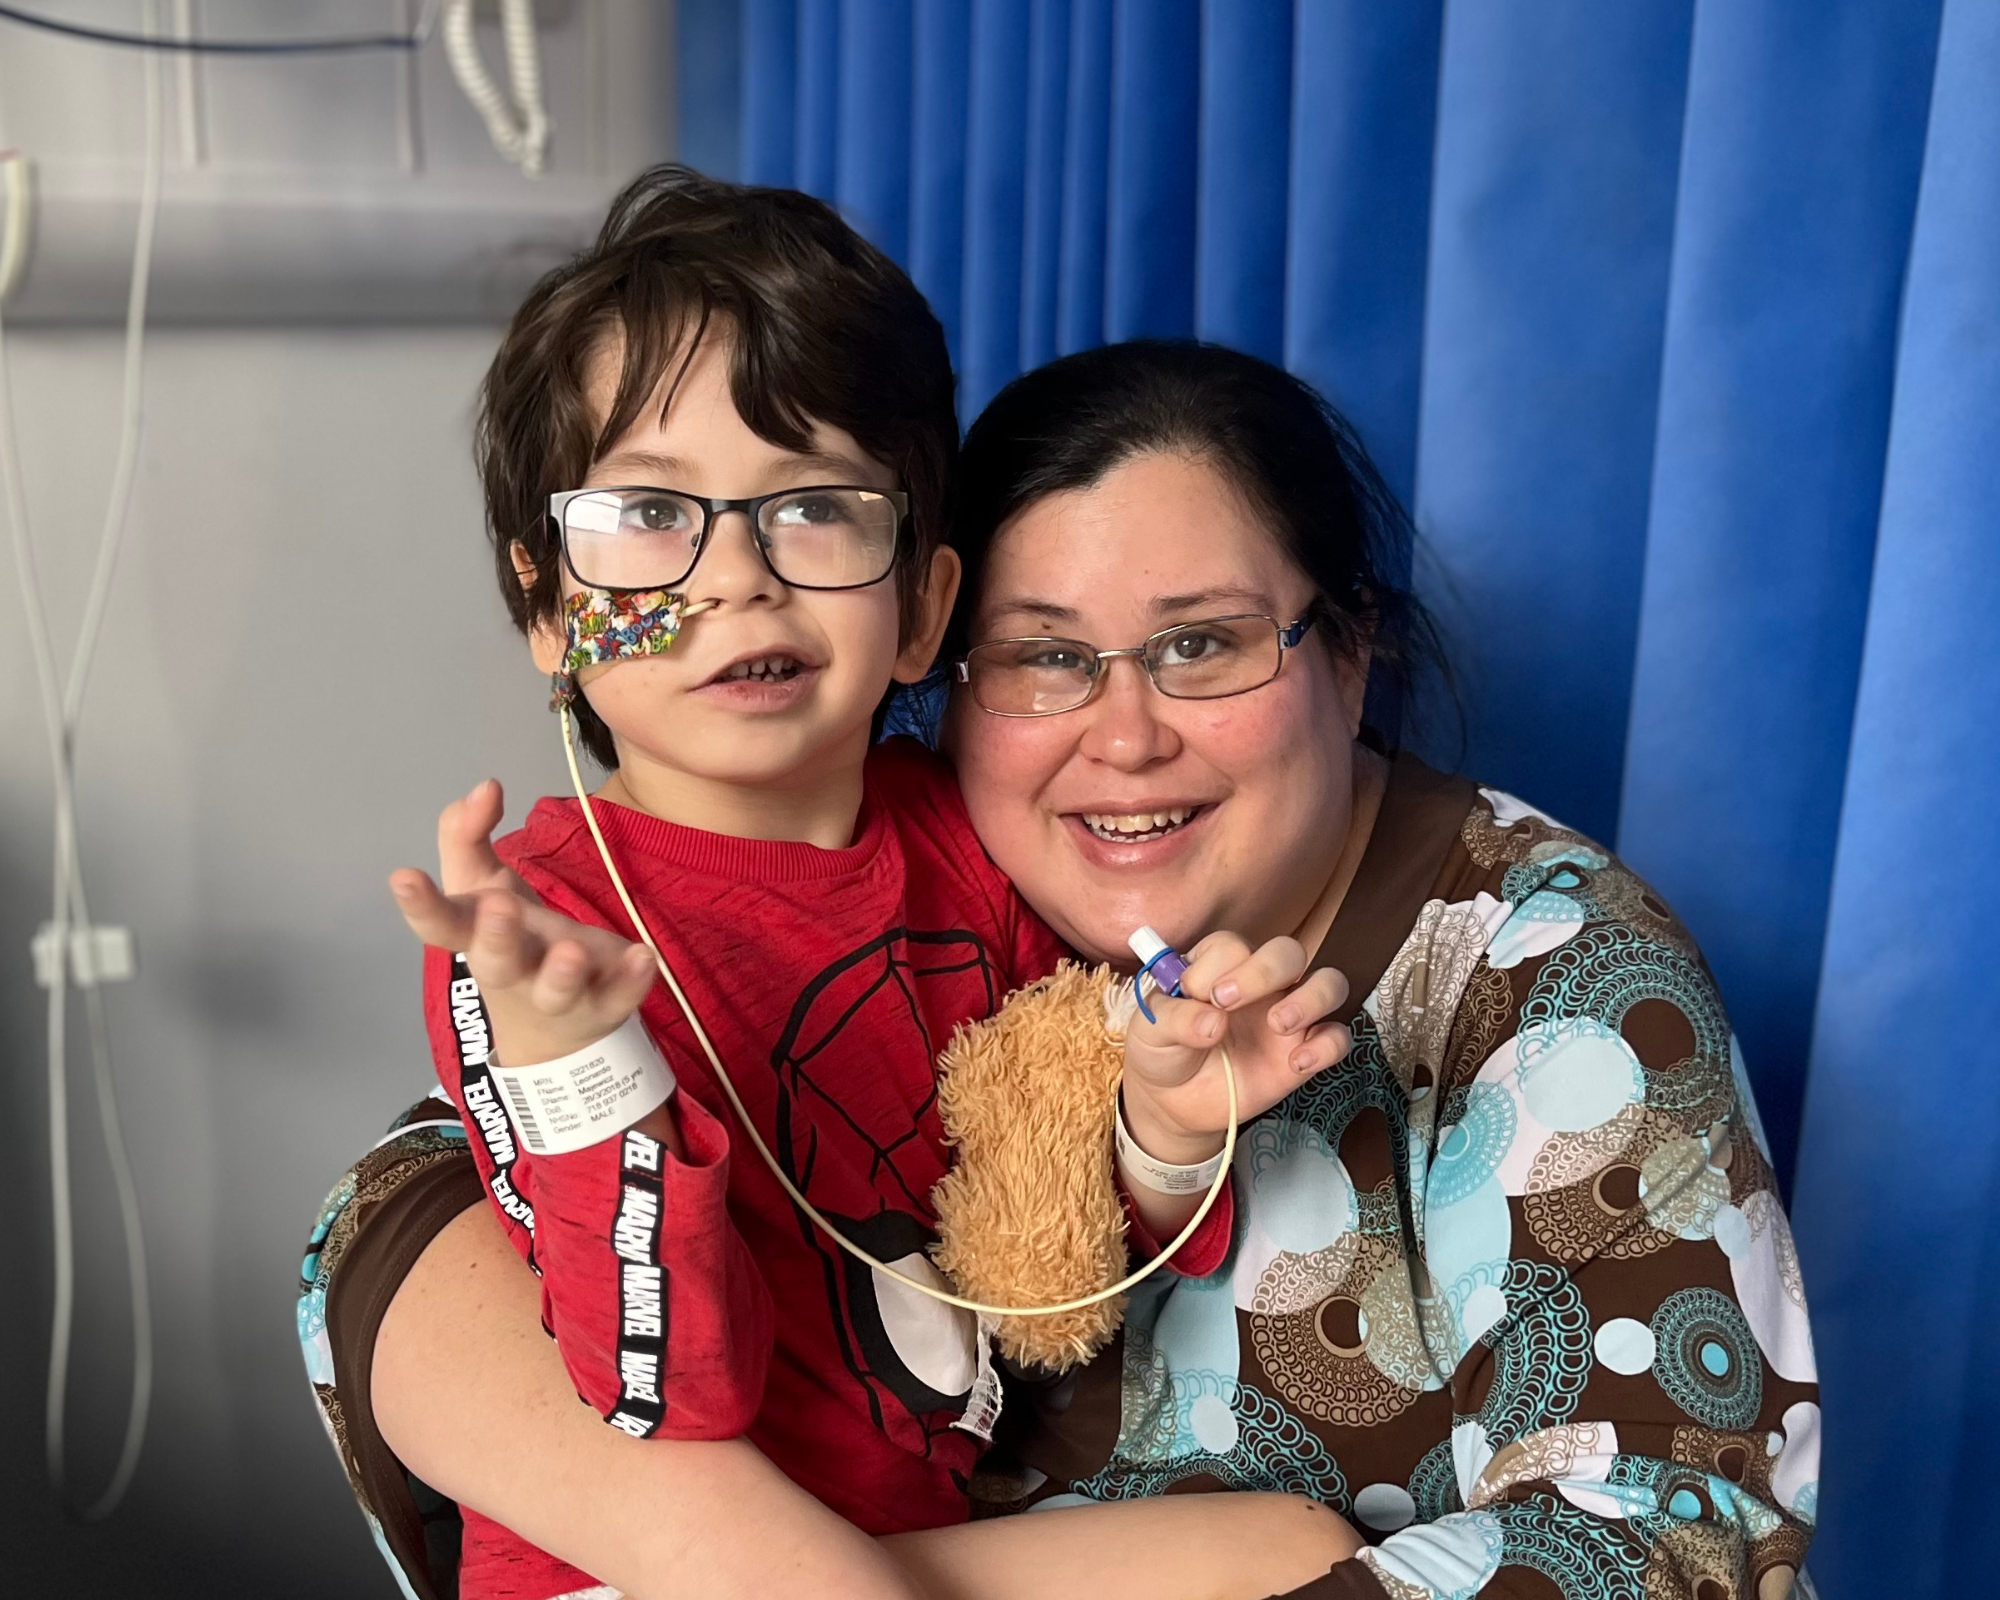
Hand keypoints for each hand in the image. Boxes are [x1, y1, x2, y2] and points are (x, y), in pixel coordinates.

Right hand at [389, 779, 656, 1067]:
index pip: (440, 926)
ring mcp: (559, 995)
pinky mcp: (604, 1004)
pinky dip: (630, 981)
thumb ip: (467, 834)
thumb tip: (484, 787)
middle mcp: (512, 971)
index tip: (403, 877)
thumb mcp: (479, 885)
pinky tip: (643, 956)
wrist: (549, 1028)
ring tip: (572, 950)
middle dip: (497, 937)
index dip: (420, 904)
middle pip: (498, 962)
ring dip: (562, 972)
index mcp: (474, 940)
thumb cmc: (508, 938)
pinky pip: (619, 997)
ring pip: (556, 991)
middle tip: (501, 908)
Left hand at [1121, 933, 1350, 1166]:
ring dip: (1310, 998)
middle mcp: (1260, 982)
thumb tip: (1213, 1021)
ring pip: (1329, 983)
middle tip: (1227, 1002)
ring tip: (1278, 1024)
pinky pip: (1337, 1038)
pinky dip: (1327, 1046)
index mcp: (1219, 965)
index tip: (1193, 994)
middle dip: (1264, 970)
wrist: (1174, 1103)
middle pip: (1288, 951)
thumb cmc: (1163, 1051)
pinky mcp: (1303, 1051)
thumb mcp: (1150, 1033)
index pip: (1232, 946)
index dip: (1214, 967)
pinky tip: (1296, 1064)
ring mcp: (1287, 1014)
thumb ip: (1175, 1019)